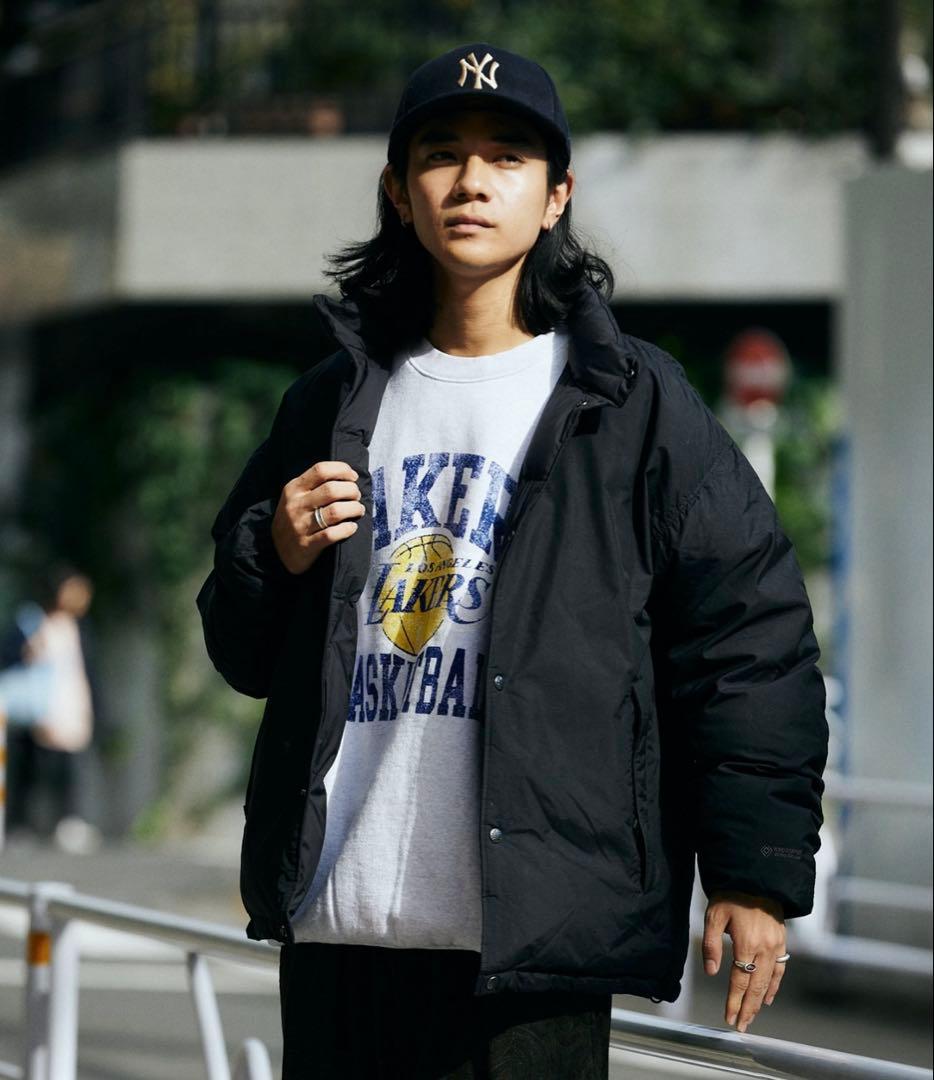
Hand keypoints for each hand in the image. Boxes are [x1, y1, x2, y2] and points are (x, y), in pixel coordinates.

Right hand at [271, 460, 365, 575]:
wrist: (276, 551)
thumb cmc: (293, 519)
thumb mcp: (295, 497)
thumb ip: (315, 486)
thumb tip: (347, 476)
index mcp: (294, 489)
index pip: (320, 470)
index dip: (342, 470)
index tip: (353, 477)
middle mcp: (296, 505)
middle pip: (332, 490)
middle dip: (351, 490)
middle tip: (356, 496)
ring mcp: (300, 526)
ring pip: (335, 511)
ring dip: (354, 509)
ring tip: (358, 510)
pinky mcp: (307, 545)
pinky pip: (332, 534)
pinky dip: (347, 529)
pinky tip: (352, 527)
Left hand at [702, 889, 785, 1033]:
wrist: (756, 877)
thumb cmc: (731, 895)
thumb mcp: (714, 916)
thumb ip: (712, 944)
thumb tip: (711, 972)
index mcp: (747, 943)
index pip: (739, 981)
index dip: (734, 1001)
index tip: (729, 1017)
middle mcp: (765, 948)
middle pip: (756, 987)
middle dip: (747, 1008)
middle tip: (740, 1026)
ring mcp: (776, 946)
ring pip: (768, 982)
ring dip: (759, 1002)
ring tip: (751, 1017)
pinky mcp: (782, 942)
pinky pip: (779, 970)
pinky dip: (774, 986)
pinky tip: (767, 998)